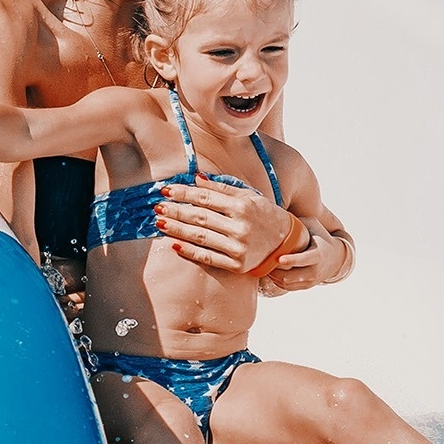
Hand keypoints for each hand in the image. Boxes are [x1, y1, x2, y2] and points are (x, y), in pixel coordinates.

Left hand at [155, 177, 290, 272]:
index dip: (184, 193)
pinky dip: (189, 251)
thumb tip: (197, 178)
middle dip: (176, 211)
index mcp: (243, 206)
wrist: (286, 243)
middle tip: (157, 206)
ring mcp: (238, 248)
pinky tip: (173, 244)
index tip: (166, 190)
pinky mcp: (237, 265)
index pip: (206, 198)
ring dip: (177, 230)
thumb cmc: (265, 215)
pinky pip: (208, 258)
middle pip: (200, 217)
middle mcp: (240, 227)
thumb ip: (224, 188)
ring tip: (159, 223)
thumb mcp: (249, 197)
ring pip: (201, 237)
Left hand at [263, 224, 349, 292]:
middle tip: (263, 261)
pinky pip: (287, 288)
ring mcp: (311, 281)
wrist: (336, 257)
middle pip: (291, 275)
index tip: (278, 258)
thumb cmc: (321, 237)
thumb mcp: (314, 226)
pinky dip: (277, 282)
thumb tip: (280, 214)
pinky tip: (271, 272)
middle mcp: (315, 271)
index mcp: (318, 255)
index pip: (304, 259)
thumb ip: (300, 222)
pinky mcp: (306, 286)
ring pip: (287, 283)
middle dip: (276, 270)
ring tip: (264, 266)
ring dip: (274, 277)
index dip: (291, 260)